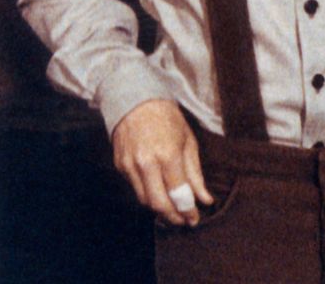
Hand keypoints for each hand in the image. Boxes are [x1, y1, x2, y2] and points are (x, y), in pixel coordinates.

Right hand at [111, 99, 211, 225]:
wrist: (136, 102)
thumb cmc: (168, 120)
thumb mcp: (189, 143)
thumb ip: (195, 175)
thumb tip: (205, 199)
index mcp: (167, 155)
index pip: (178, 194)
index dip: (187, 211)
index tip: (194, 219)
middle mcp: (146, 163)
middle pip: (158, 203)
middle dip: (172, 217)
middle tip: (184, 221)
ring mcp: (129, 166)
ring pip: (144, 199)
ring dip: (160, 210)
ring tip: (174, 211)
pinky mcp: (119, 166)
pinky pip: (135, 188)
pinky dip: (148, 195)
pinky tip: (159, 194)